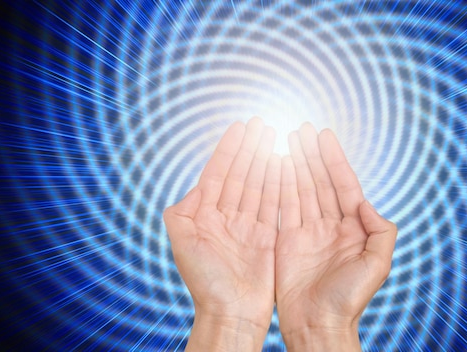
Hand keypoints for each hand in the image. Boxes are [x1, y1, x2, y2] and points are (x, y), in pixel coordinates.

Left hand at [163, 118, 280, 350]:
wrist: (232, 312)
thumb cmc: (205, 282)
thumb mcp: (182, 242)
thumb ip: (181, 211)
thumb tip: (195, 187)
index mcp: (205, 214)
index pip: (219, 172)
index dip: (229, 148)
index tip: (240, 127)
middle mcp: (226, 216)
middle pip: (241, 173)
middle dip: (250, 148)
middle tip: (262, 125)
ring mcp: (248, 225)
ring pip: (259, 185)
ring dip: (266, 160)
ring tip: (276, 138)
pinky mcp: (266, 237)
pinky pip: (274, 204)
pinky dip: (279, 184)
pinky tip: (284, 165)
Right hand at [275, 123, 397, 350]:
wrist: (319, 325)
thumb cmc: (350, 300)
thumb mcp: (378, 265)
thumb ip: (380, 231)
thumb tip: (368, 203)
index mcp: (354, 228)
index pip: (343, 184)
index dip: (333, 159)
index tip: (323, 135)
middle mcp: (331, 225)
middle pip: (319, 181)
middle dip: (310, 155)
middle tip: (299, 129)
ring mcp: (308, 232)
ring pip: (300, 189)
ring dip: (294, 164)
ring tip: (285, 140)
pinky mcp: (288, 241)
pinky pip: (283, 207)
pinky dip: (279, 186)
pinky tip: (274, 168)